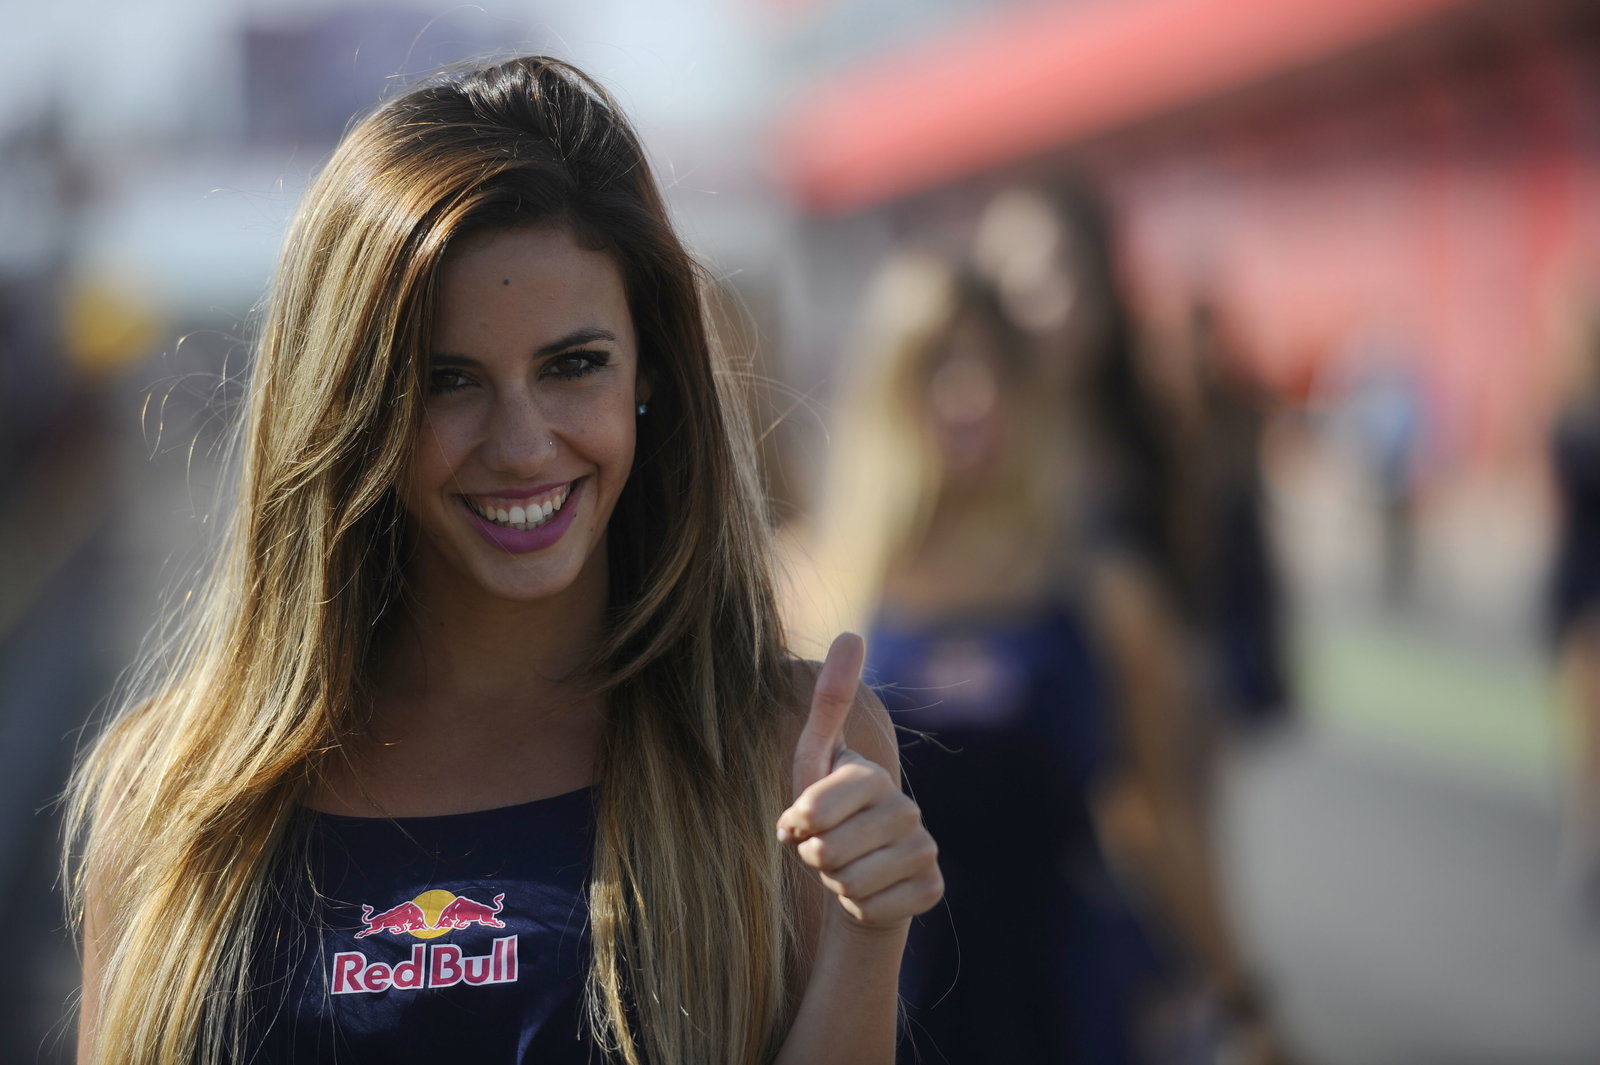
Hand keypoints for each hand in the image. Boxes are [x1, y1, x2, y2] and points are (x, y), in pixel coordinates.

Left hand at [777, 633, 942, 927]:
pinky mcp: (932, 889)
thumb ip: (828, 703)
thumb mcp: (812, 761)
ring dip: (834, 885)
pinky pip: (871, 910)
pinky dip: (858, 909)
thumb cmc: (826, 815)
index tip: (802, 822)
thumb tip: (851, 632)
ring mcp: (923, 849)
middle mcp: (906, 808)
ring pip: (849, 884)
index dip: (796, 826)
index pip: (814, 811)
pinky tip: (869, 892)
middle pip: (828, 853)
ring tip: (845, 869)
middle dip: (813, 859)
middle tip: (825, 851)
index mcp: (870, 776)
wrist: (857, 876)